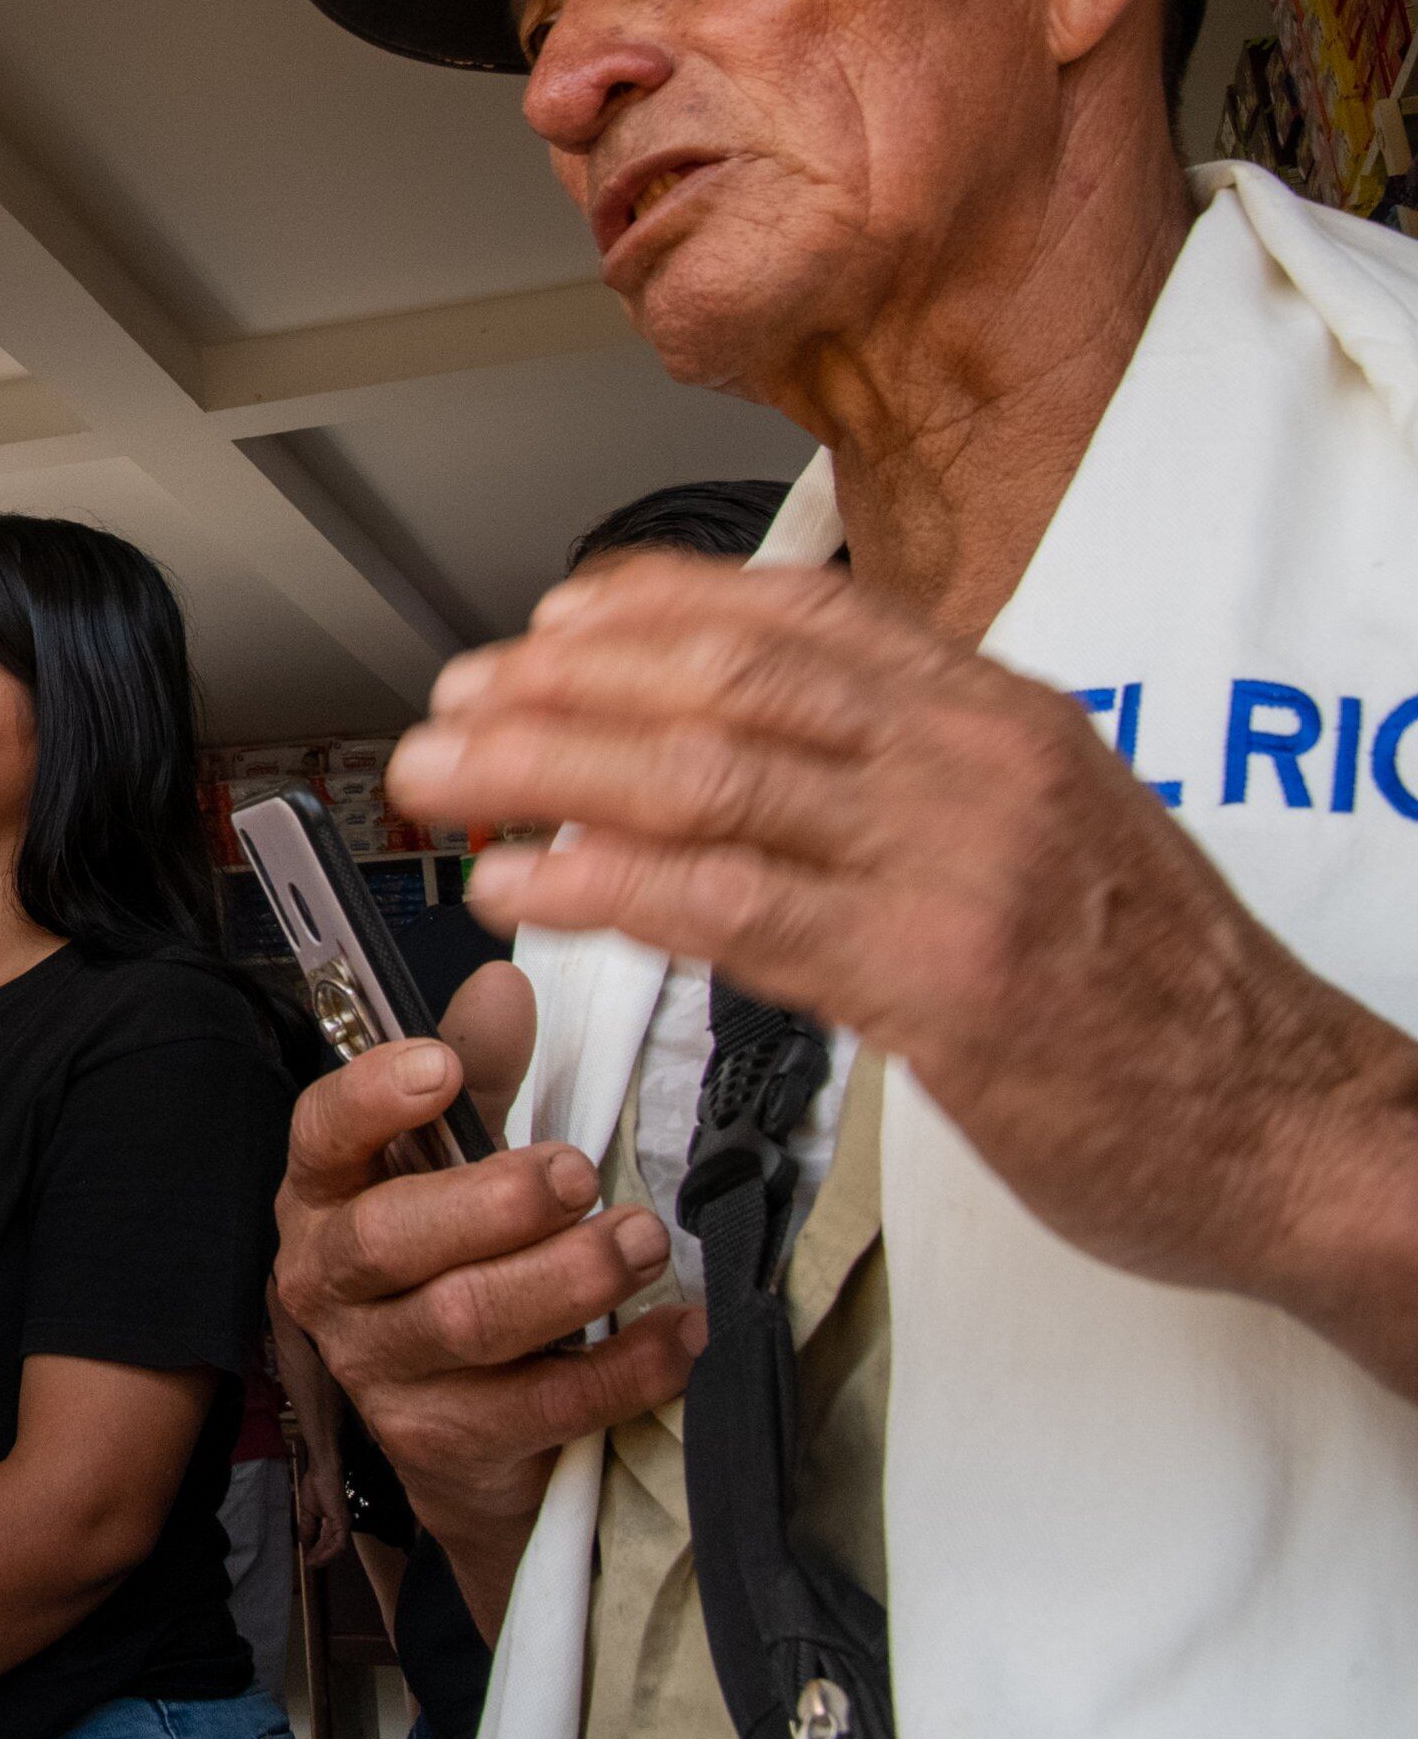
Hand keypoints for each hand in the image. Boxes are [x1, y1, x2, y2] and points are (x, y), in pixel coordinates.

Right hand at [271, 962, 699, 1635]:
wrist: (461, 1433)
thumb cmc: (456, 1261)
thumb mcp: (458, 1160)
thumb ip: (480, 1073)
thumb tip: (505, 983)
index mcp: (325, 1193)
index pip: (323, 1133)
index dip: (376, 1098)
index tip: (443, 1069)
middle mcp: (330, 1280)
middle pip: (393, 1239)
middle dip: (496, 1202)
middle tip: (580, 1175)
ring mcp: (379, 1369)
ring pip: (468, 1321)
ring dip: (570, 1278)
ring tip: (644, 1241)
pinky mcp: (442, 1443)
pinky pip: (541, 1406)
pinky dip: (624, 1367)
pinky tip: (678, 1332)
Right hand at [292, 1445, 348, 1570]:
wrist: (321, 1471)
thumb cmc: (315, 1485)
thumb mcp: (307, 1511)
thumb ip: (307, 1528)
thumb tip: (303, 1543)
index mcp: (333, 1522)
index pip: (325, 1542)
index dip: (316, 1552)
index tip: (305, 1560)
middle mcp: (341, 1525)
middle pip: (331, 1547)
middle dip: (319, 1557)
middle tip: (307, 1565)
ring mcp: (343, 1524)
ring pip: (335, 1548)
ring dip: (323, 1557)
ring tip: (310, 1563)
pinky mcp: (342, 1522)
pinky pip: (338, 1543)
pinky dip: (328, 1552)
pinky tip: (318, 1556)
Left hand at [387, 554, 1417, 1386]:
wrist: (1293, 1128)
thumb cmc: (1158, 996)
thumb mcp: (1043, 830)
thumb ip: (903, 777)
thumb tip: (744, 747)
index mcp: (997, 713)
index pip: (791, 613)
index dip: (642, 610)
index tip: (542, 626)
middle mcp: (973, 762)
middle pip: (718, 681)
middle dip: (556, 687)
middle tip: (451, 706)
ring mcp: (956, 865)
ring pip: (704, 776)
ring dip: (544, 771)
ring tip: (444, 783)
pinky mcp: (936, 981)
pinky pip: (731, 908)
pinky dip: (603, 887)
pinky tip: (525, 887)